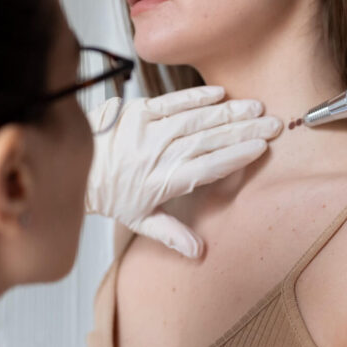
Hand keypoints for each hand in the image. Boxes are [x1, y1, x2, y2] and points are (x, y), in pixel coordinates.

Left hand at [85, 86, 281, 257]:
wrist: (75, 167)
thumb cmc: (108, 195)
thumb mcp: (139, 220)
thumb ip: (171, 233)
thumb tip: (199, 252)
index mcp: (162, 182)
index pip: (207, 168)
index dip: (235, 157)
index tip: (260, 148)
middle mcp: (157, 155)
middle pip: (208, 141)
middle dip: (243, 131)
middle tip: (272, 124)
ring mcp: (147, 131)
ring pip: (195, 119)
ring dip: (228, 112)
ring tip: (255, 108)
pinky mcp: (137, 111)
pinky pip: (171, 101)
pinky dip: (195, 96)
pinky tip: (220, 93)